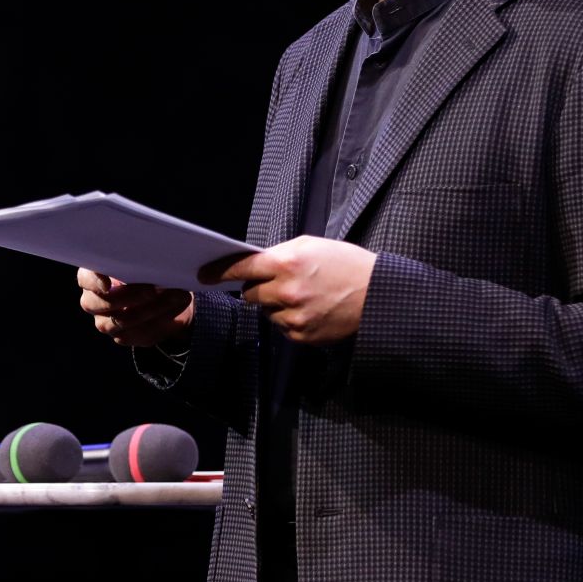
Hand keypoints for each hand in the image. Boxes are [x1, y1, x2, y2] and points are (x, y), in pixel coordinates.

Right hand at [78, 269, 193, 347]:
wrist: (161, 294)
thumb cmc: (144, 268)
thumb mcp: (139, 258)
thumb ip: (137, 258)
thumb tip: (151, 256)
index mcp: (91, 277)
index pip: (85, 279)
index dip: (94, 281)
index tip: (108, 283)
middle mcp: (93, 301)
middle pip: (103, 303)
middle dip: (130, 296)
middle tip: (153, 288)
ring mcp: (106, 322)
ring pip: (124, 320)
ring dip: (154, 307)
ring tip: (176, 294)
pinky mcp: (124, 337)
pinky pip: (142, 332)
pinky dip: (163, 317)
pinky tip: (178, 304)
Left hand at [205, 236, 376, 343]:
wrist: (377, 295)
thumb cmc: (345, 265)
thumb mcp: (311, 246)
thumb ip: (278, 255)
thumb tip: (253, 264)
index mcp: (287, 263)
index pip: (241, 268)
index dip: (220, 272)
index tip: (204, 275)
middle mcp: (287, 291)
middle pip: (250, 294)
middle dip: (259, 288)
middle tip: (281, 282)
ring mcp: (293, 316)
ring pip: (266, 312)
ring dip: (276, 304)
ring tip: (305, 295)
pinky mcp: (301, 335)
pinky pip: (282, 327)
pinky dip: (290, 318)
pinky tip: (312, 309)